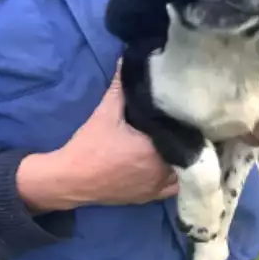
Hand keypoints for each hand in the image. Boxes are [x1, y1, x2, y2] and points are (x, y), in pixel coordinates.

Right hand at [17, 67, 177, 211]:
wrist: (70, 179)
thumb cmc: (89, 147)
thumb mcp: (105, 113)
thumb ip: (119, 88)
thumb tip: (126, 61)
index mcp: (156, 150)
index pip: (183, 134)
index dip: (187, 124)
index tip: (188, 113)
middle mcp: (162, 171)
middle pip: (185, 153)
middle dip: (186, 140)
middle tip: (187, 125)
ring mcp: (156, 188)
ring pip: (182, 172)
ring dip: (183, 159)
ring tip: (184, 143)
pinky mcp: (149, 198)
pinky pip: (173, 188)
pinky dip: (177, 177)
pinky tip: (175, 165)